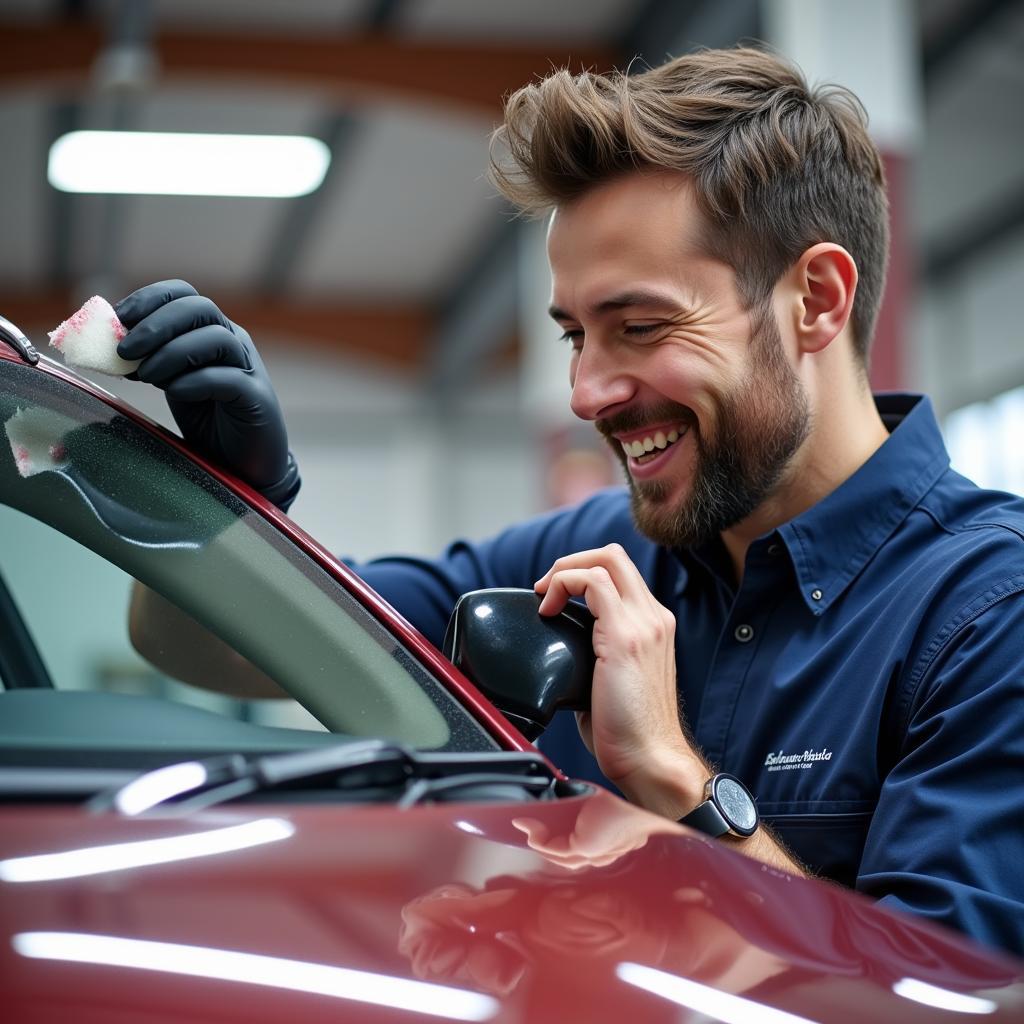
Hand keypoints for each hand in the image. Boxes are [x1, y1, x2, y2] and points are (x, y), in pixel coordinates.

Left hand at [115, 281, 299, 510]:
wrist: (242, 462)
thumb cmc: (207, 419)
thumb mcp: (170, 382)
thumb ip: (148, 360)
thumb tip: (108, 343)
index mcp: (211, 331)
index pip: (182, 295)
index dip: (148, 300)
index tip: (118, 321)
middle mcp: (234, 342)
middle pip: (200, 308)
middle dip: (155, 325)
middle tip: (125, 350)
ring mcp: (249, 369)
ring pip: (217, 339)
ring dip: (172, 353)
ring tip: (147, 376)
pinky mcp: (257, 399)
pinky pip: (228, 378)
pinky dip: (195, 382)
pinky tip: (175, 393)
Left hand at [534, 544, 705, 815]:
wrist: (651, 759)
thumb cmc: (628, 733)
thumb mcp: (611, 682)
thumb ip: (594, 657)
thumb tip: (558, 657)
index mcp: (652, 626)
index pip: (619, 573)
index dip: (581, 572)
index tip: (553, 598)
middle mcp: (653, 617)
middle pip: (613, 555)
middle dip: (570, 562)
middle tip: (544, 589)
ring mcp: (643, 624)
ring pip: (604, 560)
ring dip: (564, 570)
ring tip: (543, 597)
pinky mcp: (626, 636)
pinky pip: (593, 583)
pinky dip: (563, 584)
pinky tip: (547, 610)